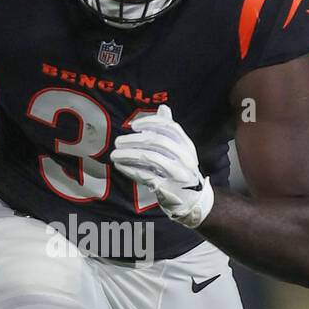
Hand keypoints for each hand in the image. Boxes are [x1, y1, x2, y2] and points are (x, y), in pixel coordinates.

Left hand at [110, 103, 213, 228]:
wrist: (193, 200)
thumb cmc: (181, 170)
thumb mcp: (181, 150)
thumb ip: (170, 131)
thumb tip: (163, 108)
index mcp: (187, 145)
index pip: (170, 127)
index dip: (150, 123)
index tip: (133, 125)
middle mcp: (185, 158)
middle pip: (158, 141)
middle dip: (134, 140)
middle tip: (118, 141)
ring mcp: (177, 174)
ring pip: (150, 158)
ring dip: (129, 154)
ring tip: (114, 154)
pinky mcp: (167, 187)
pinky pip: (145, 175)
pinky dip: (130, 169)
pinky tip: (120, 166)